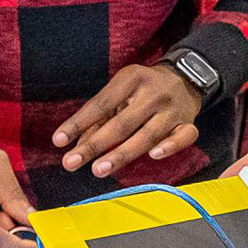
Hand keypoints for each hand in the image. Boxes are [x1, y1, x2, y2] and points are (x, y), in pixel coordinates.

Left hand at [54, 64, 201, 179]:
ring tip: (99, 169)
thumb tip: (77, 146)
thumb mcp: (120, 93)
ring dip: (121, 154)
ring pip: (147, 134)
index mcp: (131, 79)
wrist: (185, 77)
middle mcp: (152, 93)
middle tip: (71, 162)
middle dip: (94, 145)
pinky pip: (184, 136)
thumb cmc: (143, 89)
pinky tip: (154, 155)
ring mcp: (172, 109)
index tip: (58, 141)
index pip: (100, 104)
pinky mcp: (189, 122)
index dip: (78, 123)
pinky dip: (170, 146)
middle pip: (121, 123)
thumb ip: (99, 119)